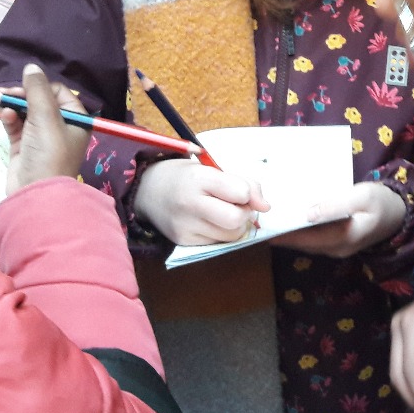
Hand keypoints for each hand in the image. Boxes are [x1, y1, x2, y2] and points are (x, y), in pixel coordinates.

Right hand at [0, 63, 90, 193]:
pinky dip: (5, 118)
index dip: (37, 87)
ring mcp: (41, 136)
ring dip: (6, 106)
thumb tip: (31, 67)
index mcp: (75, 118)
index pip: (57, 91)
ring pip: (23, 111)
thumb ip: (37, 90)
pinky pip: (14, 124)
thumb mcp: (45, 117)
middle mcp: (60, 126)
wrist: (35, 193)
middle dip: (17, 96)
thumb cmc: (48, 153)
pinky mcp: (24, 146)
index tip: (21, 89)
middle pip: (37, 100)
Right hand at [133, 157, 269, 244]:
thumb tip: (265, 207)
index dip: (248, 194)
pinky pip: (217, 243)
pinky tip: (211, 222)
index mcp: (199, 177)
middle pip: (236, 219)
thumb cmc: (187, 177)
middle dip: (244, 214)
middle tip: (237, 206)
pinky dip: (221, 233)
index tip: (242, 192)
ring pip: (231, 235)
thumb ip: (244, 183)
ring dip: (236, 226)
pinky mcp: (183, 241)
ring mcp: (185, 225)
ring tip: (223, 213)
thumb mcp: (213, 169)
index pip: (241, 192)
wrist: (148, 190)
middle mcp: (190, 203)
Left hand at [273, 181, 405, 257]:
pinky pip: (313, 239)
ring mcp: (337, 248)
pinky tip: (291, 219)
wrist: (400, 214)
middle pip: (302, 243)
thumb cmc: (382, 202)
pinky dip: (300, 231)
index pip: (305, 240)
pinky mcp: (337, 242)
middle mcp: (336, 249)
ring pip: (307, 243)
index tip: (263, 227)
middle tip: (261, 221)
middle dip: (282, 234)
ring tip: (271, 220)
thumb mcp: (362, 197)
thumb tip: (309, 213)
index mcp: (341, 239)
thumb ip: (336, 204)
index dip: (283, 235)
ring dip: (290, 233)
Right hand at [389, 292, 413, 412]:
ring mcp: (395, 331)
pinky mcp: (399, 335)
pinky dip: (411, 380)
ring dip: (411, 391)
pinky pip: (401, 363)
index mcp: (410, 326)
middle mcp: (396, 328)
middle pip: (398, 372)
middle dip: (413, 396)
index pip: (410, 367)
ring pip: (397, 370)